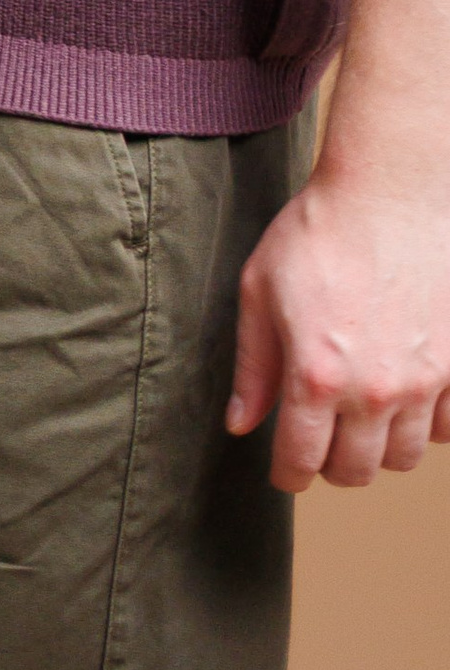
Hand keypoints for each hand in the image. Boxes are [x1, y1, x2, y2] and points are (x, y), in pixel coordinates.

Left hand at [227, 169, 449, 489]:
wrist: (390, 194)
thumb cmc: (317, 234)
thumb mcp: (260, 291)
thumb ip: (253, 366)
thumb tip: (241, 424)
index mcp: (314, 375)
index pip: (301, 461)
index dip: (289, 476)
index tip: (287, 473)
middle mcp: (372, 390)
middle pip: (355, 471)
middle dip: (331, 465)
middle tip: (320, 440)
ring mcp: (422, 382)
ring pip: (402, 457)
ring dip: (377, 449)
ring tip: (359, 418)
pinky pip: (446, 429)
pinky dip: (425, 426)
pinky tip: (403, 398)